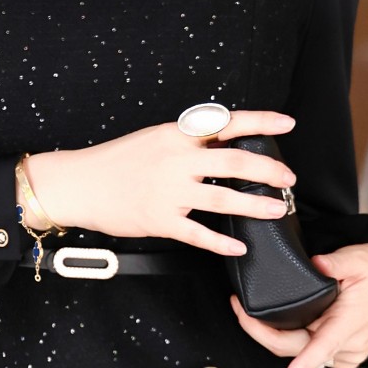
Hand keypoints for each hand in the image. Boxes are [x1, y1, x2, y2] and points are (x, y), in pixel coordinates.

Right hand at [25, 111, 296, 256]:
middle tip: (289, 179)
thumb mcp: (154, 138)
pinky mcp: (160, 220)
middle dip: (269, 171)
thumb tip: (225, 143)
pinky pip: (199, 233)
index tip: (287, 123)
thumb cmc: (116, 161)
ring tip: (278, 210)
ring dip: (256, 206)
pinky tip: (239, 246)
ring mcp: (169, 192)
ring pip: (224, 198)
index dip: (261, 121)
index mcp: (176, 135)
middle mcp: (177, 160)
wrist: (79, 183)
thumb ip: (188, 141)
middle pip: (234, 162)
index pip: (227, 123)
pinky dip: (222, 242)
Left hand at [230, 241, 367, 367]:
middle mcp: (349, 344)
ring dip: (275, 335)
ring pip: (300, 352)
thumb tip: (314, 265)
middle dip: (262, 333)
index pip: (324, 346)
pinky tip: (279, 320)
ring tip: (249, 311)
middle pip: (297, 349)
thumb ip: (335, 263)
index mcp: (352, 321)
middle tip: (237, 308)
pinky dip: (293, 338)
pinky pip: (309, 351)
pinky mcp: (342, 357)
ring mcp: (346, 354)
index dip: (304, 365)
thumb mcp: (361, 257)